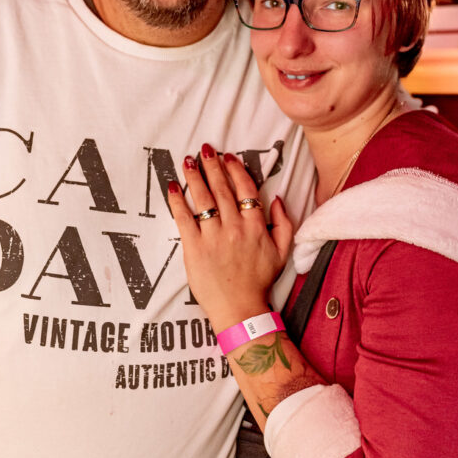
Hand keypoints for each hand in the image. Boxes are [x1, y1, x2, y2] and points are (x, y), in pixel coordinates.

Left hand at [167, 145, 292, 331]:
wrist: (240, 308)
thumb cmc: (259, 281)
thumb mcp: (283, 252)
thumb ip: (284, 223)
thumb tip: (276, 199)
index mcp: (255, 225)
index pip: (245, 189)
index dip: (235, 170)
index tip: (228, 158)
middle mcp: (234, 227)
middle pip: (222, 188)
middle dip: (213, 165)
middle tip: (205, 149)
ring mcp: (213, 236)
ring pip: (203, 198)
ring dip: (195, 176)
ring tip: (188, 160)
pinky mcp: (194, 247)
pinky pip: (184, 218)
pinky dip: (178, 200)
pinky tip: (173, 186)